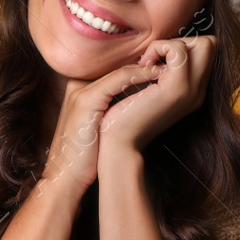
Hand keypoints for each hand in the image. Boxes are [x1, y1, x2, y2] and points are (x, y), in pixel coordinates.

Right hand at [39, 61, 165, 195]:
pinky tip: (160, 76)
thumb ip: (113, 110)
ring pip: (121, 69)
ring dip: (149, 66)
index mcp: (81, 89)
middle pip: (118, 66)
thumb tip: (143, 102)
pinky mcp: (86, 101)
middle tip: (173, 64)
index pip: (116, 70)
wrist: (65, 176)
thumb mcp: (99, 126)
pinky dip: (142, 75)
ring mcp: (80, 91)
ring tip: (172, 66)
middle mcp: (78, 85)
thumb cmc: (86, 157)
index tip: (168, 70)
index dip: (143, 69)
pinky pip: (119, 80)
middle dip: (148, 64)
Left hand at [99, 36, 214, 154]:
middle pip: (211, 44)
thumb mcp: (147, 90)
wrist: (119, 143)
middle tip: (154, 59)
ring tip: (147, 62)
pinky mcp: (177, 89)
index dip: (182, 46)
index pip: (206, 52)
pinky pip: (179, 49)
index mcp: (193, 91)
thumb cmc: (124, 115)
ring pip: (205, 43)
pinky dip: (160, 47)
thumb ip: (160, 72)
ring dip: (170, 44)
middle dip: (181, 41)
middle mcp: (198, 91)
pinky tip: (143, 64)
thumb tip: (160, 49)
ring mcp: (192, 90)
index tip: (156, 60)